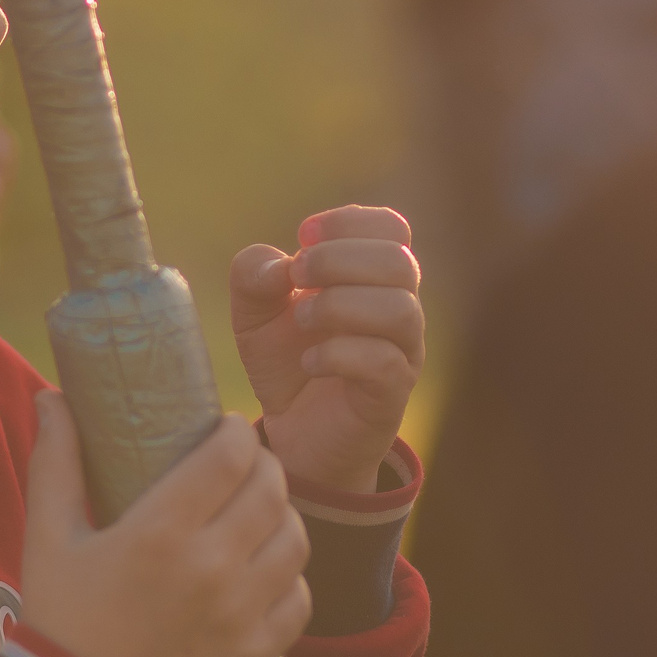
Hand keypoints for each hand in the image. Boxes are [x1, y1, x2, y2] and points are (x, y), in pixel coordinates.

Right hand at [21, 393, 312, 656]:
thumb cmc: (60, 623)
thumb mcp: (47, 539)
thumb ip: (55, 463)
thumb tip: (50, 397)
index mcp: (159, 532)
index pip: (230, 455)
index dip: (236, 432)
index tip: (225, 430)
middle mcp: (209, 568)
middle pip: (271, 489)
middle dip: (262, 467)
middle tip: (244, 467)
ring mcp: (239, 614)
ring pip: (294, 539)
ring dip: (281, 517)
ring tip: (258, 514)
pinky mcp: (256, 654)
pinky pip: (299, 598)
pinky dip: (289, 578)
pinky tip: (265, 571)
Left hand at [232, 206, 423, 492]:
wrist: (295, 434)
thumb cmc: (286, 361)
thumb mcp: (253, 312)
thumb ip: (254, 275)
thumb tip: (279, 267)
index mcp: (374, 278)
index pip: (391, 228)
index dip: (349, 221)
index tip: (303, 236)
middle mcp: (399, 309)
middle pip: (399, 262)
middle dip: (338, 259)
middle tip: (296, 276)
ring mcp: (402, 353)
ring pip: (400, 310)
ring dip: (340, 305)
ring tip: (301, 319)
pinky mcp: (391, 396)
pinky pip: (384, 363)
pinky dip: (339, 354)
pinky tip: (308, 362)